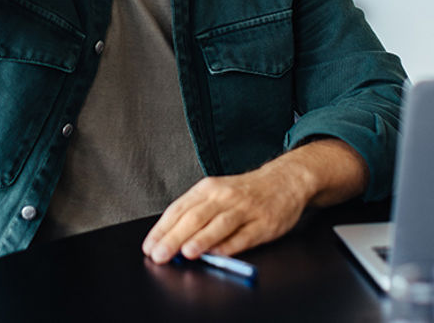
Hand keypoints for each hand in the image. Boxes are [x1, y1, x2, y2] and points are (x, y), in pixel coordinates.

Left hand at [142, 139, 368, 263]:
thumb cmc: (245, 191)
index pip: (179, 209)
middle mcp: (224, 196)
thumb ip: (196, 213)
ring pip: (219, 224)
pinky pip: (245, 236)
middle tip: (159, 254)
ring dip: (202, 239)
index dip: (162, 229)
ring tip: (186, 252)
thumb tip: (171, 238)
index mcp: (208, 189)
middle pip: (195, 217)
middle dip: (174, 237)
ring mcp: (245, 209)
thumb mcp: (217, 193)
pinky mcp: (264, 223)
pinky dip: (230, 245)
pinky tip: (218, 254)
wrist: (284, 180)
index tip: (149, 246)